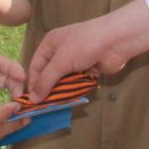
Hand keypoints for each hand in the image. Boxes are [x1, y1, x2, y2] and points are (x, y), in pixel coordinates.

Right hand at [27, 0, 148, 98]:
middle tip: (44, 107)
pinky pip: (77, 83)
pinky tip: (73, 100)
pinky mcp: (88, 69)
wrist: (116, 40)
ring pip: (64, 81)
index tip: (32, 101)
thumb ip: (46, 81)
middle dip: (48, 89)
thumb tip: (33, 99)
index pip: (36, 66)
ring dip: (62, 91)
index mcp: (50, 44)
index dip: (33, 83)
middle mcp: (61, 52)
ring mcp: (76, 61)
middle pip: (50, 75)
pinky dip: (75, 90)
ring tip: (58, 105)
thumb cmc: (84, 45)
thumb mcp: (61, 62)